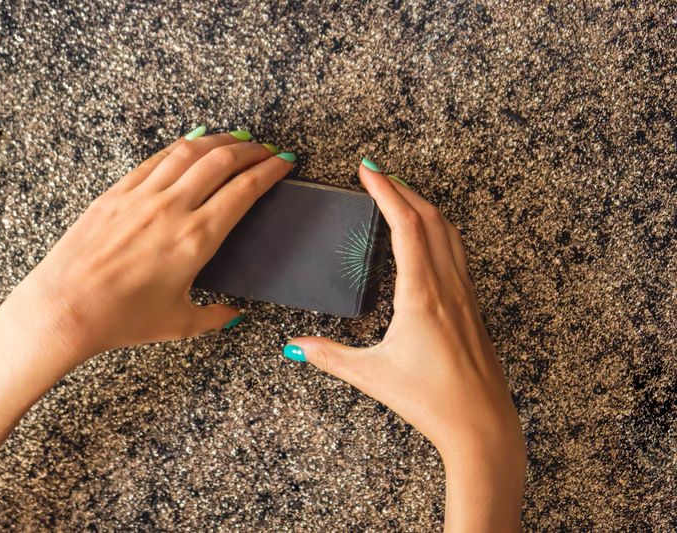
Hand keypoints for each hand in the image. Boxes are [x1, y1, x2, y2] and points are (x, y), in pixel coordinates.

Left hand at [10, 129, 294, 362]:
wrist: (64, 308)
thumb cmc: (120, 319)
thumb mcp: (178, 323)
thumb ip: (215, 316)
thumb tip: (235, 315)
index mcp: (197, 239)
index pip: (244, 191)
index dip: (269, 171)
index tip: (284, 163)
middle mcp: (173, 209)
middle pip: (222, 162)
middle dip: (252, 150)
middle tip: (267, 149)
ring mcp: (142, 196)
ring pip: (190, 152)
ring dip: (220, 141)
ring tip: (238, 139)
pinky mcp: (117, 193)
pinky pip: (156, 159)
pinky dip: (181, 146)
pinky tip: (192, 143)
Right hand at [283, 161, 525, 531]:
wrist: (482, 425)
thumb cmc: (432, 401)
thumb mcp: (372, 376)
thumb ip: (330, 356)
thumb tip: (294, 346)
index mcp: (422, 294)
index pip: (406, 225)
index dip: (386, 191)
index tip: (368, 169)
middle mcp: (448, 286)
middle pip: (431, 217)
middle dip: (403, 188)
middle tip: (377, 174)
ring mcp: (465, 294)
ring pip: (450, 232)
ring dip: (424, 205)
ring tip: (399, 195)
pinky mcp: (471, 306)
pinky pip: (458, 252)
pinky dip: (439, 229)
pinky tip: (426, 238)